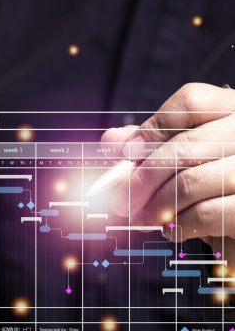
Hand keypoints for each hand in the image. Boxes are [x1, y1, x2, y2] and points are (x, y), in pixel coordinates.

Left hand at [101, 83, 234, 245]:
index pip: (191, 102)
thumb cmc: (218, 188)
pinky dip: (178, 224)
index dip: (152, 129)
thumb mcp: (191, 159)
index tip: (125, 153)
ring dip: (154, 205)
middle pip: (184, 145)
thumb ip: (154, 145)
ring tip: (140, 218)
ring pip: (190, 181)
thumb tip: (111, 140)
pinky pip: (206, 213)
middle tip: (120, 201)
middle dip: (142, 178)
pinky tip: (170, 229)